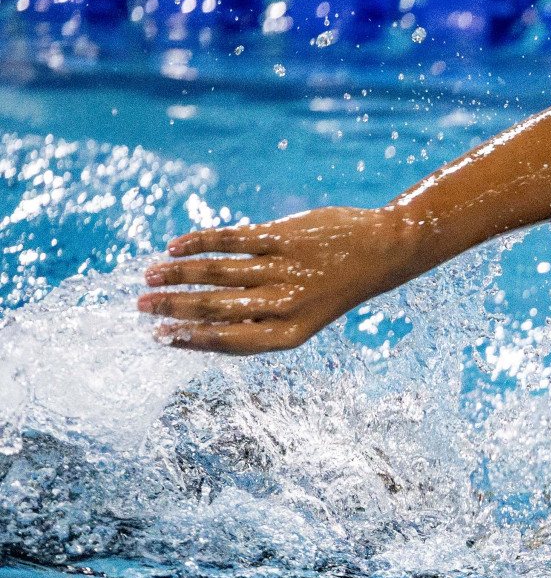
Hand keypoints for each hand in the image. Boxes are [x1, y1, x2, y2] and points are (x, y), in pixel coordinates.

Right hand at [139, 206, 416, 354]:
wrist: (382, 252)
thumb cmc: (334, 287)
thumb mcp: (304, 316)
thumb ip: (262, 319)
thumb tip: (204, 322)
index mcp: (289, 332)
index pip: (228, 341)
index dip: (188, 339)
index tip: (158, 335)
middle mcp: (286, 304)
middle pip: (215, 308)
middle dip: (172, 307)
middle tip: (141, 304)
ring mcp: (284, 269)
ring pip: (217, 273)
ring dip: (177, 274)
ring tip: (150, 274)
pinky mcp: (283, 236)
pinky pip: (231, 239)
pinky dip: (199, 243)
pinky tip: (175, 247)